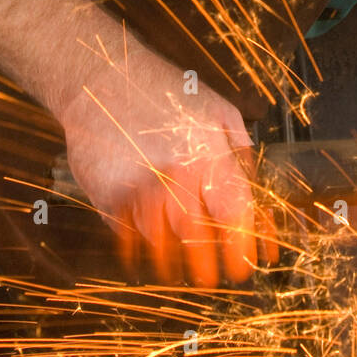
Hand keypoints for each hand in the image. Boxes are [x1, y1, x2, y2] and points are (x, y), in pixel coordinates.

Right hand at [58, 36, 276, 285]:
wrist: (100, 78)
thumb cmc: (162, 92)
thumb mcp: (217, 108)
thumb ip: (240, 148)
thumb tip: (256, 189)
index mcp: (208, 152)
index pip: (234, 212)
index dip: (242, 245)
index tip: (245, 264)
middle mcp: (174, 172)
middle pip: (197, 235)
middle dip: (207, 264)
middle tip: (213, 278)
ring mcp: (137, 185)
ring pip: (160, 242)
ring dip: (173, 259)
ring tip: (181, 268)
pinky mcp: (105, 194)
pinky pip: (126, 234)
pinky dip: (138, 244)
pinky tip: (146, 243)